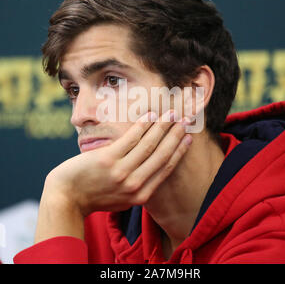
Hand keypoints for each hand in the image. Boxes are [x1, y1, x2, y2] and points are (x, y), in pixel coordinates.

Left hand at [35, 110, 191, 242]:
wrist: (67, 197)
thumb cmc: (95, 197)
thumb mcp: (122, 201)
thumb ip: (139, 189)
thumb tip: (153, 172)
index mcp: (141, 196)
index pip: (165, 168)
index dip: (178, 151)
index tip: (187, 138)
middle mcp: (134, 185)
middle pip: (161, 155)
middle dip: (175, 135)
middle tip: (185, 120)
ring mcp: (121, 172)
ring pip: (149, 144)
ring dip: (162, 127)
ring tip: (171, 114)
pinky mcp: (108, 159)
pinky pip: (131, 138)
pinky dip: (143, 125)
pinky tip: (150, 115)